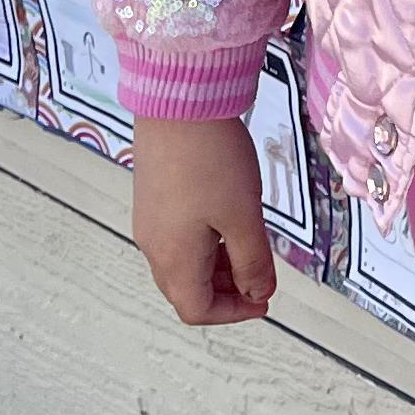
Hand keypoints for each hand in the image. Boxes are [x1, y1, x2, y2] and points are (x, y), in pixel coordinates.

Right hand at [131, 117, 277, 326]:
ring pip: (182, 262)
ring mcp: (149, 219)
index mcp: (172, 259)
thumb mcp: (244, 217)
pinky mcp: (152, 196)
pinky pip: (177, 237)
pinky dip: (205, 242)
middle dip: (226, 290)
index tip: (265, 299)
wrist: (178, 102)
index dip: (233, 312)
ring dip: (216, 266)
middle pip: (186, 289)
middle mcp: (153, 245)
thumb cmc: (213, 161)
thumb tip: (259, 294)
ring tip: (250, 246)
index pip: (196, 309)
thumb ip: (253, 262)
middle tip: (261, 275)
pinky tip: (229, 219)